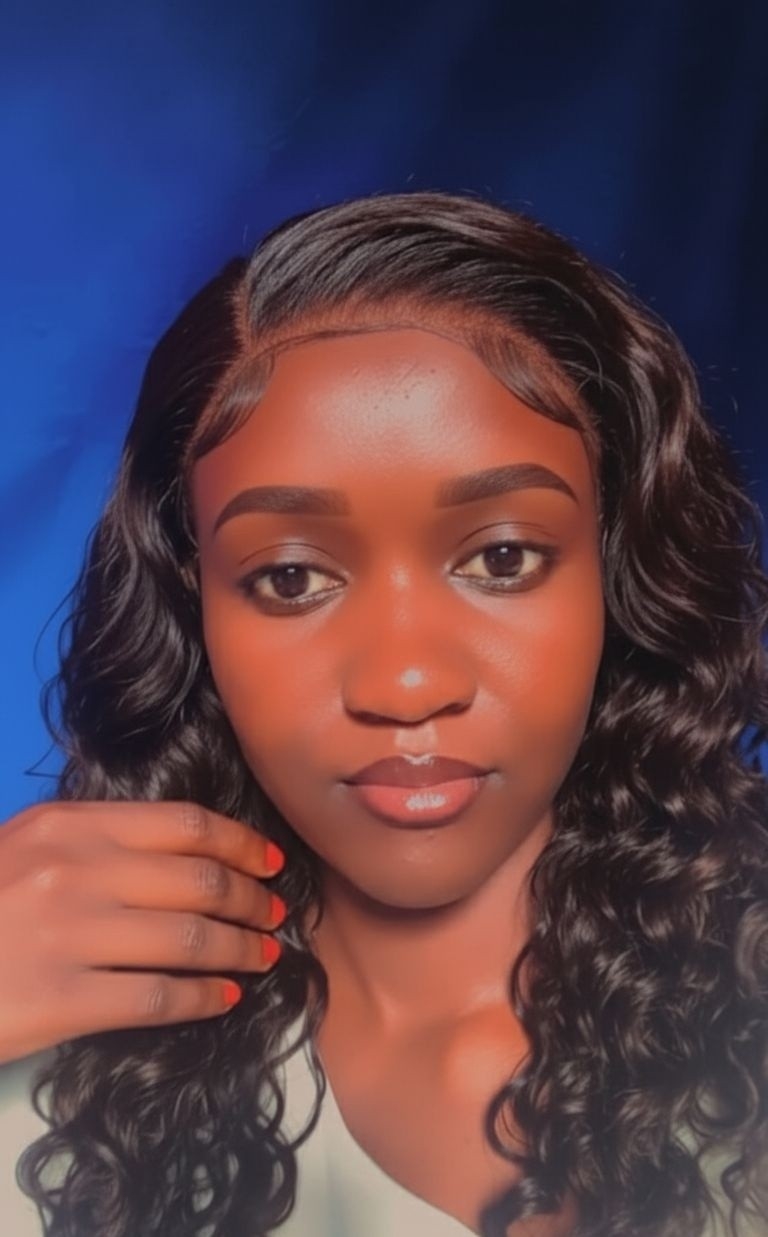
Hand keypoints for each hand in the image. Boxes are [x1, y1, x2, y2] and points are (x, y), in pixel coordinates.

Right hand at [0, 800, 285, 1064]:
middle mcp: (74, 870)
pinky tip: (225, 997)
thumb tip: (178, 854)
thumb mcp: (22, 849)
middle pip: (198, 880)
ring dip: (240, 948)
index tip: (271, 862)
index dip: (241, 844)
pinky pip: (157, 996)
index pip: (184, 825)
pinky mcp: (60, 999)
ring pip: (188, 938)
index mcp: (68, 825)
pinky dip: (203, 996)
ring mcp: (67, 934)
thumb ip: (92, 842)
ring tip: (265, 955)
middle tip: (277, 914)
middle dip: (252, 899)